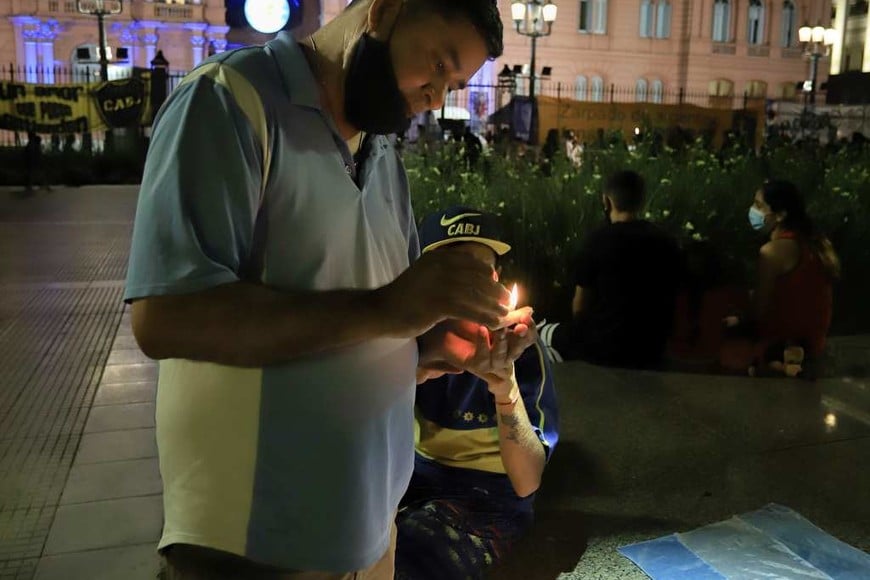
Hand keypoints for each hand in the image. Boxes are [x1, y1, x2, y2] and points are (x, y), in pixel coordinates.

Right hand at [376, 250, 509, 338]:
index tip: (498, 287)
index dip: (490, 276)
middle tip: (507, 303)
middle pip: (478, 278)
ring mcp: (440, 284)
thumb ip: (449, 271)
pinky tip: (493, 324)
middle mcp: (441, 266)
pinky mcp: (438, 304)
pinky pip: (469, 310)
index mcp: (439, 257)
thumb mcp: (428, 274)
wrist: (382, 310)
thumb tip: (482, 273)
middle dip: (495, 292)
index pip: (474, 263)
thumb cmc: (407, 296)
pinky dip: (484, 317)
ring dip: (493, 306)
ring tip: (504, 316)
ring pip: (476, 295)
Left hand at [418, 310, 537, 381]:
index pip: (527, 336)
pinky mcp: (473, 365)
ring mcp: (488, 361)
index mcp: (508, 338)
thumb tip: (506, 284)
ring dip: (504, 341)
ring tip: (502, 327)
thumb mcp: (482, 307)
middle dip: (522, 337)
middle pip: (520, 348)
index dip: (530, 327)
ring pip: (504, 356)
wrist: (437, 332)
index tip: (528, 315)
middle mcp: (502, 352)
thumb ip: (495, 299)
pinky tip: (482, 329)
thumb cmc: (461, 317)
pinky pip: (483, 358)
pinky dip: (483, 344)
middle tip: (522, 325)